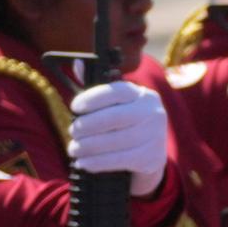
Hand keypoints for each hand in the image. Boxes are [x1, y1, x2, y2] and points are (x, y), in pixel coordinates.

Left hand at [65, 78, 171, 195]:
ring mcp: (154, 136)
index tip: (74, 107)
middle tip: (72, 131)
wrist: (150, 157)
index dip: (93, 98)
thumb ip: (96, 88)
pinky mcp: (151, 157)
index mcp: (141, 95)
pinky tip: (84, 163)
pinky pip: (120, 160)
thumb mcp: (115, 106)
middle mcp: (152, 112)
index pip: (117, 91)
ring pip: (116, 141)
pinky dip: (98, 163)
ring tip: (73, 149)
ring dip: (89, 147)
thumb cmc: (126, 126)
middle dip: (88, 125)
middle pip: (115, 117)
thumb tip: (77, 63)